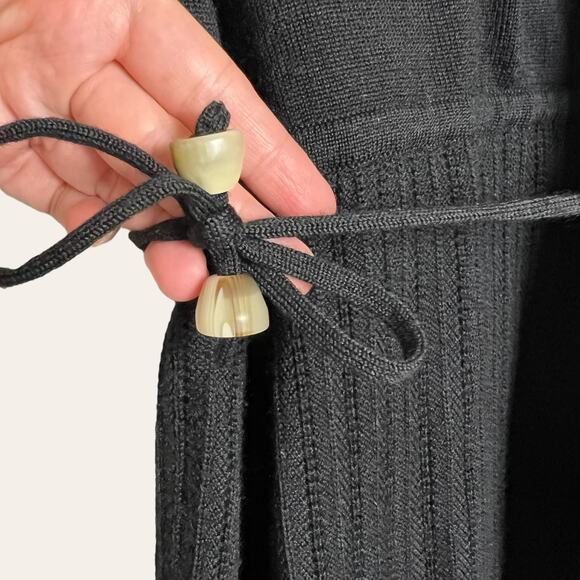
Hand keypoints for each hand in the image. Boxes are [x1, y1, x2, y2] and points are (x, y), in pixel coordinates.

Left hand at [0, 0, 335, 299]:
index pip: (215, 95)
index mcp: (117, 9)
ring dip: (178, 241)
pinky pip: (77, 204)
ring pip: (137, 188)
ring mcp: (54, 114)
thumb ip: (145, 68)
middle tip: (285, 266)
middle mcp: (93, 65)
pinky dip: (116, 236)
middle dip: (241, 214)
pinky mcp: (16, 155)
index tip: (312, 205)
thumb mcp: (89, 7)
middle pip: (184, 152)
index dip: (271, 153)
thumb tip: (215, 133)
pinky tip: (155, 264)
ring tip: (210, 285)